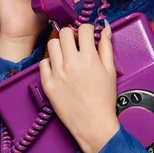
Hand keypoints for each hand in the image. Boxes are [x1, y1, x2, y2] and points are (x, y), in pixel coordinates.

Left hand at [39, 22, 119, 152]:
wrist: (93, 124)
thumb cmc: (104, 99)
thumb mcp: (111, 71)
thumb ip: (106, 47)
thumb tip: (104, 29)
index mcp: (89, 58)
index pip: (83, 29)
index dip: (87, 30)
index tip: (87, 35)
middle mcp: (71, 62)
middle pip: (64, 32)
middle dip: (71, 35)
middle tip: (76, 43)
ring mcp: (57, 73)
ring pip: (51, 44)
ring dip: (60, 46)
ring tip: (66, 55)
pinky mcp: (47, 83)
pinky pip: (43, 63)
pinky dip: (50, 62)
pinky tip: (58, 68)